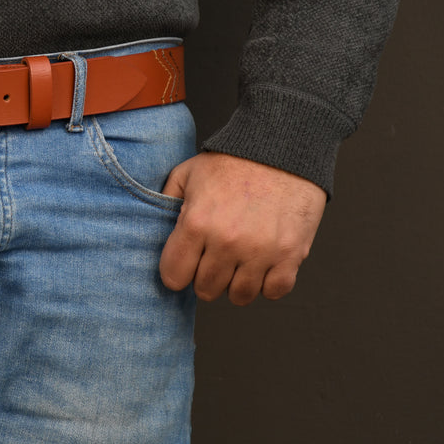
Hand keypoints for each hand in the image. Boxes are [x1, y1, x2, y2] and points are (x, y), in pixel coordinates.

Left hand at [159, 152, 325, 304]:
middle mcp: (227, 242)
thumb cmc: (232, 160)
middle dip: (205, 277)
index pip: (174, 277)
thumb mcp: (187, 173)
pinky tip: (263, 265)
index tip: (185, 262)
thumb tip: (152, 226)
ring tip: (238, 262)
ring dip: (236, 283)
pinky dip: (268, 284)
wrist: (282, 146)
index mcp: (197, 223)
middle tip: (213, 259)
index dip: (176, 272)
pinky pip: (274, 292)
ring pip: (239, 296)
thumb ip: (167, 202)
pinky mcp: (291, 254)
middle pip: (206, 290)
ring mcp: (261, 251)